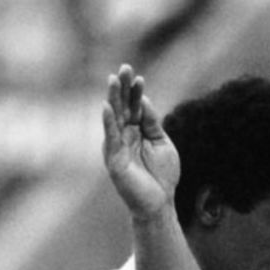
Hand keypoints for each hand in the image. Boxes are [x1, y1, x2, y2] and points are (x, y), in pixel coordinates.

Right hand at [101, 64, 178, 220]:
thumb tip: (144, 100)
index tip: (137, 75)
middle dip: (122, 88)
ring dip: (113, 98)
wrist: (160, 203)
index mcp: (136, 131)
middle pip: (122, 107)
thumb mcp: (162, 143)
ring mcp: (117, 146)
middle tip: (123, 67)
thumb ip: (153, 123)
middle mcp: (124, 135)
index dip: (135, 92)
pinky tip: (107, 107)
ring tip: (113, 80)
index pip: (134, 106)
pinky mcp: (114, 159)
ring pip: (114, 118)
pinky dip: (109, 122)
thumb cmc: (162, 175)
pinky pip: (111, 138)